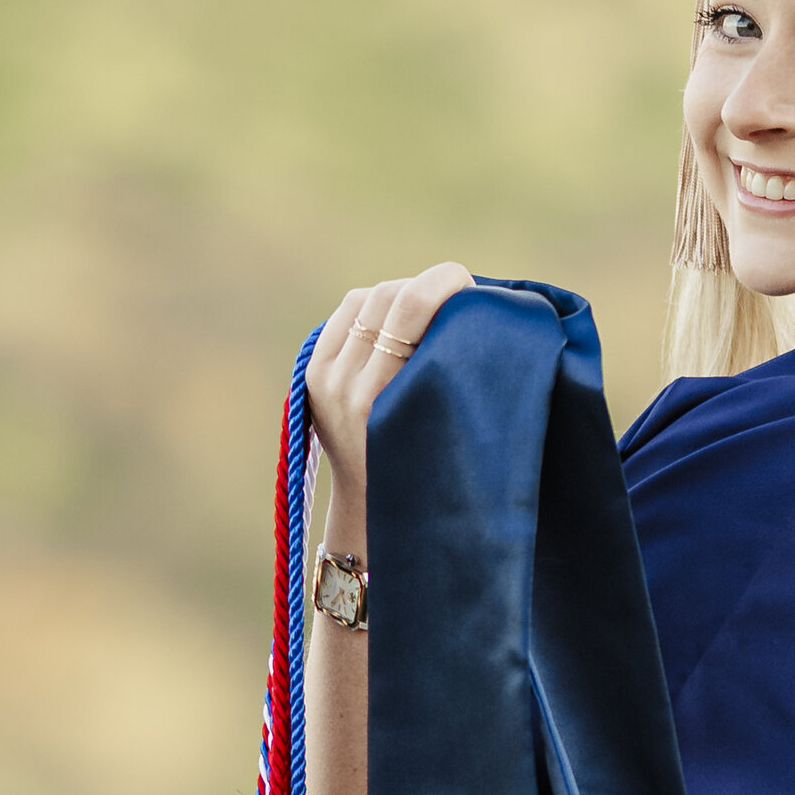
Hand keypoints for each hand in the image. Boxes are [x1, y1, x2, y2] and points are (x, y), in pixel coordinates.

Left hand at [303, 266, 474, 537]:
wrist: (370, 512)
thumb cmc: (427, 472)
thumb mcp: (449, 428)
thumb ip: (457, 371)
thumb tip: (482, 305)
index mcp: (382, 397)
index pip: (411, 304)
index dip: (446, 282)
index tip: (472, 287)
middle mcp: (347, 384)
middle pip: (388, 295)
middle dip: (428, 286)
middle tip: (457, 294)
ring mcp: (325, 378)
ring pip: (367, 299)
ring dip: (402, 294)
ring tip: (427, 310)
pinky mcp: (312, 373)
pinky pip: (348, 312)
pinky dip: (375, 306)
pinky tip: (396, 318)